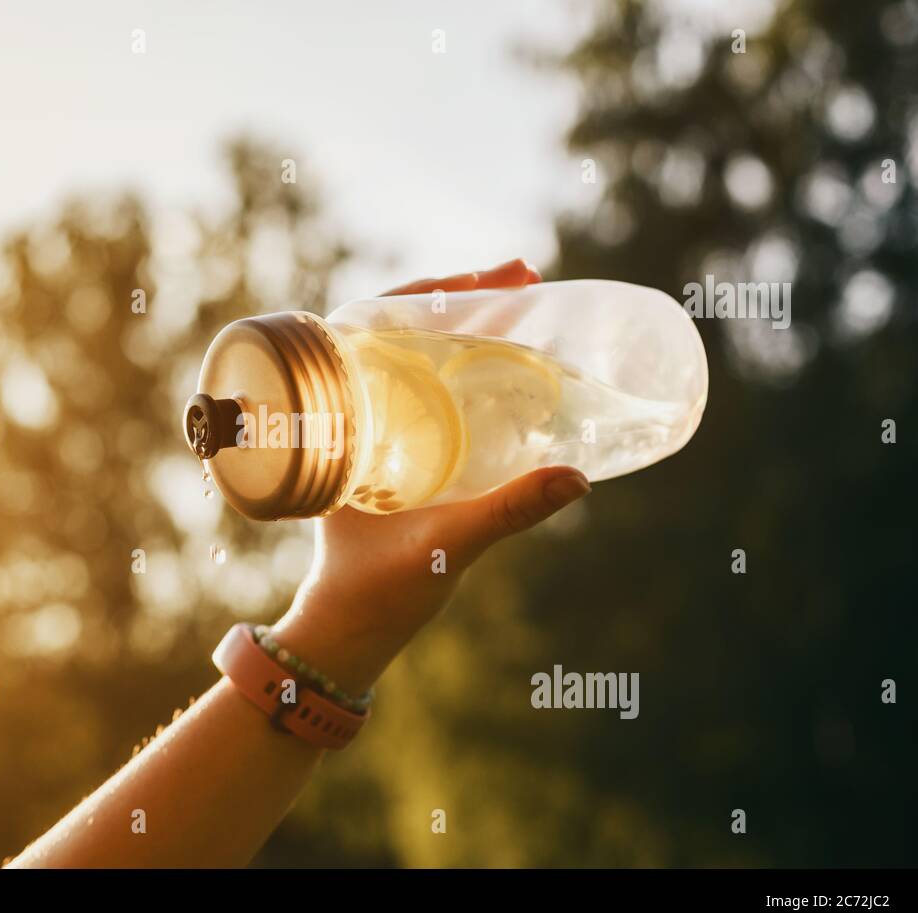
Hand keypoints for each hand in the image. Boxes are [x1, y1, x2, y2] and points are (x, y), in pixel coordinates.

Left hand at [271, 259, 590, 693]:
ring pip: (415, 356)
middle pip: (403, 328)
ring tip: (525, 300)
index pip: (378, 322)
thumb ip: (508, 511)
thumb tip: (577, 476)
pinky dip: (464, 367)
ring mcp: (373, 429)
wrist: (345, 633)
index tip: (495, 275)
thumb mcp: (444, 547)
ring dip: (466, 326)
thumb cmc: (374, 592)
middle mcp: (351, 414)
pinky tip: (506, 359)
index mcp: (341, 420)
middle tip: (526, 275)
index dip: (436, 289)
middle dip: (464, 296)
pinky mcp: (394, 451)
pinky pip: (427, 390)